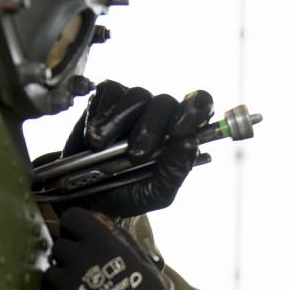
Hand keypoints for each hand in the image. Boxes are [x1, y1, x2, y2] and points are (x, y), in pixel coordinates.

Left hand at [37, 208, 190, 289]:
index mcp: (101, 245)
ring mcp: (60, 288)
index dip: (78, 228)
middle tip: (86, 273)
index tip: (86, 240)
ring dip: (62, 281)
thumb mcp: (146, 271)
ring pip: (50, 273)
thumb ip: (123, 244)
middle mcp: (75, 261)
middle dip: (71, 256)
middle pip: (60, 246)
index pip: (73, 218)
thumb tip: (106, 226)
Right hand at [51, 80, 213, 216]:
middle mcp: (160, 114)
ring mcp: (134, 104)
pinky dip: (100, 115)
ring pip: (137, 95)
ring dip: (119, 122)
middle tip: (136, 154)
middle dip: (151, 128)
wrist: (87, 198)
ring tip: (102, 148)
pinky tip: (92, 137)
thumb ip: (174, 172)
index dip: (194, 111)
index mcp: (180, 133)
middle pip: (165, 102)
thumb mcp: (155, 193)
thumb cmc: (127, 192)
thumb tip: (189, 143)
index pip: (201, 105)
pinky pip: (109, 92)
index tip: (177, 131)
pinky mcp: (107, 98)